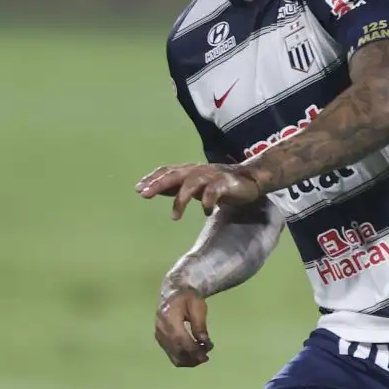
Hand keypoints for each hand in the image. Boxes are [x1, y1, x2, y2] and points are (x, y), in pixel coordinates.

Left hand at [136, 163, 260, 219]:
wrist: (251, 179)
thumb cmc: (218, 183)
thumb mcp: (193, 185)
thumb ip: (175, 186)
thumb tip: (152, 189)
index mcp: (189, 171)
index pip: (167, 171)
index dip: (152, 179)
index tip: (138, 189)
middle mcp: (198, 171)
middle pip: (174, 175)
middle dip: (158, 184)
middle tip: (144, 194)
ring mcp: (211, 176)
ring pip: (191, 184)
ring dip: (181, 199)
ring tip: (175, 217)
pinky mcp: (225, 184)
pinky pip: (213, 192)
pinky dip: (207, 202)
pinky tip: (205, 212)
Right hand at [155, 285, 212, 366]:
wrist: (173, 291)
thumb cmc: (187, 297)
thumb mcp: (198, 306)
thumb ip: (200, 325)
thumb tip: (204, 343)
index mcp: (170, 319)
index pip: (182, 341)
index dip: (195, 350)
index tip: (207, 353)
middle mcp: (162, 329)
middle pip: (177, 351)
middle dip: (193, 358)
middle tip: (206, 357)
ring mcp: (159, 335)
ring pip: (174, 356)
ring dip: (188, 361)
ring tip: (200, 358)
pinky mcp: (160, 338)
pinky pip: (170, 353)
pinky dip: (182, 358)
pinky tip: (192, 355)